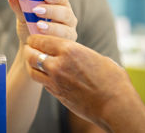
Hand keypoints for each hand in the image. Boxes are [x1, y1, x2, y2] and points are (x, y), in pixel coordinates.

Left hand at [7, 0, 77, 43]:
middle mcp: (67, 17)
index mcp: (59, 5)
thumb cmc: (29, 27)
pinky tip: (43, 40)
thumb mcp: (23, 16)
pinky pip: (63, 43)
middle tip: (37, 11)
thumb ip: (19, 7)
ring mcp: (69, 32)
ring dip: (52, 27)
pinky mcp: (67, 44)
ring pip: (66, 29)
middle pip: (65, 12)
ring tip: (38, 26)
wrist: (30, 46)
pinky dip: (53, 40)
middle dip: (51, 11)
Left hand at [23, 35, 144, 132]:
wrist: (115, 106)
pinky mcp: (56, 93)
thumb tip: (74, 52)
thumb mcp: (96, 57)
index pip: (42, 40)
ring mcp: (55, 80)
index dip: (35, 38)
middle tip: (29, 48)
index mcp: (69, 49)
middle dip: (28, 50)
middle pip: (31, 54)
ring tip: (32, 61)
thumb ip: (80, 52)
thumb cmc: (112, 80)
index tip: (34, 38)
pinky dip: (40, 76)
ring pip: (32, 70)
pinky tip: (44, 74)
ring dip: (31, 64)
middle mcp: (58, 64)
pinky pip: (41, 82)